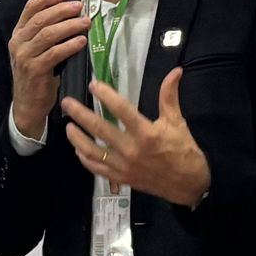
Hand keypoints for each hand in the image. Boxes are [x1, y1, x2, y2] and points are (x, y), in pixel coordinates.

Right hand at [9, 0, 90, 138]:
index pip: (30, 8)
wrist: (28, 105)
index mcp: (18, 35)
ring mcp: (25, 56)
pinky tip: (81, 41)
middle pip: (41, 18)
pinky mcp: (35, 70)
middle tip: (80, 8)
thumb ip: (45, 34)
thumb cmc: (36, 76)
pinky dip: (70, 45)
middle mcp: (18, 43)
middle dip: (63, 10)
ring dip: (70, 26)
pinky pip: (54, 53)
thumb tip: (71, 15)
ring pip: (48, 33)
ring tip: (85, 22)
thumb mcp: (35, 51)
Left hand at [61, 67, 210, 205]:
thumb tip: (175, 71)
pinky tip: (78, 149)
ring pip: (93, 151)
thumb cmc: (183, 151)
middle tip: (67, 103)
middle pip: (100, 129)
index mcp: (146, 133)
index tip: (93, 85)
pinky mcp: (121, 178)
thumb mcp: (177, 121)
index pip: (121, 110)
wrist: (188, 184)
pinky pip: (97, 168)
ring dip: (77, 138)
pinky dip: (85, 158)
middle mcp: (132, 150)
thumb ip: (169, 96)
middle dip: (80, 114)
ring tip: (68, 126)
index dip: (106, 96)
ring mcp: (124, 166)